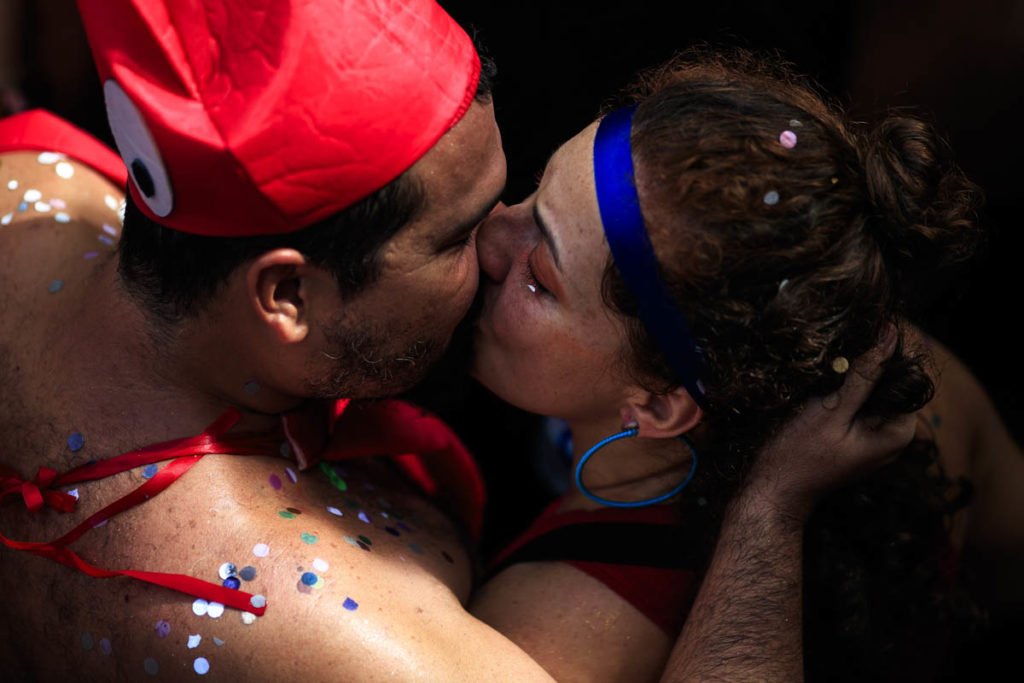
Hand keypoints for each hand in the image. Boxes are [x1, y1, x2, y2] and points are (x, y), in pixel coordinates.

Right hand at [740, 326, 916, 520]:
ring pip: (874, 392)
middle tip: (841, 347)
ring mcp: (874, 439)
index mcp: (898, 432)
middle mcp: (893, 436)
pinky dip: (845, 391)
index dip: (891, 351)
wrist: (774, 490)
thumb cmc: (799, 455)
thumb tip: (889, 337)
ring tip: (829, 366)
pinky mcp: (856, 438)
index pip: (910, 377)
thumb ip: (865, 375)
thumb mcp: (832, 411)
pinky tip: (824, 385)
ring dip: (854, 375)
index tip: (869, 327)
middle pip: (892, 384)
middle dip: (871, 363)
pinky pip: (859, 405)